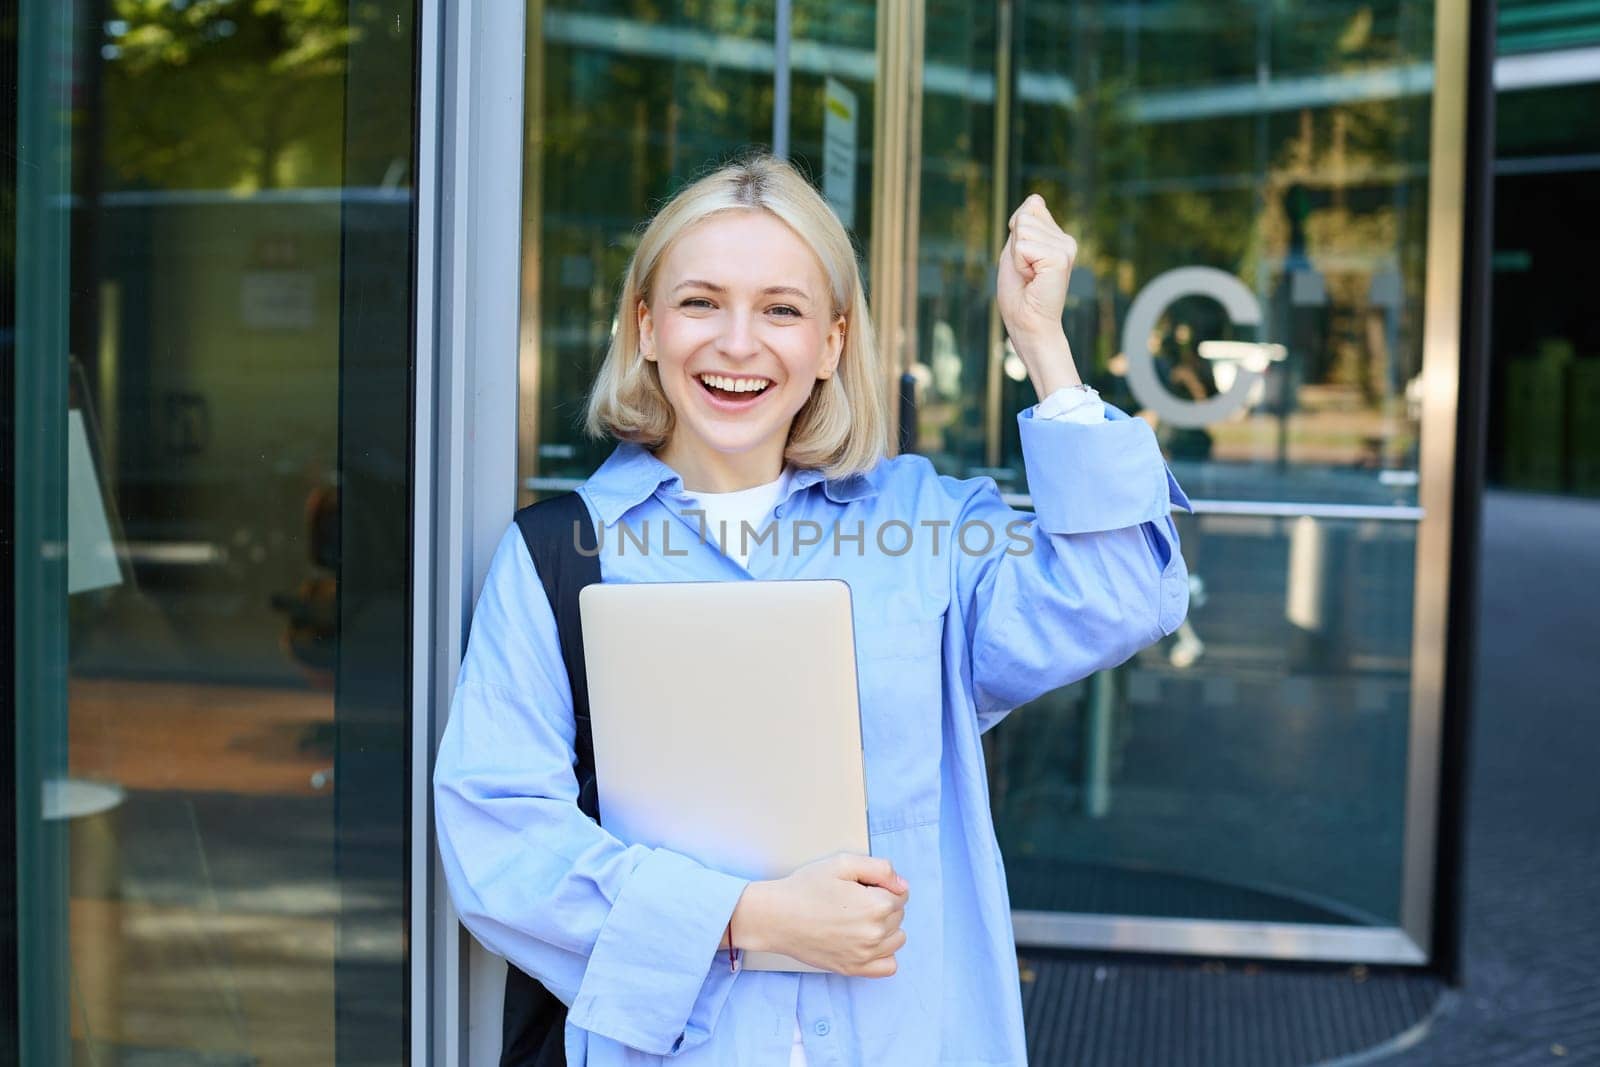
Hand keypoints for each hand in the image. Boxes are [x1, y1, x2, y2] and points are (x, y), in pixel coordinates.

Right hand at [731, 853, 908, 977]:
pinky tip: (866, 942)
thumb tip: (902, 885)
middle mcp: (875, 934)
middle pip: (899, 916)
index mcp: (877, 906)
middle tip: (853, 900)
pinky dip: (883, 954)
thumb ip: (880, 869)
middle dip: (883, 905)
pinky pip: (888, 966)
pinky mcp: (853, 969)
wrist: (776, 917)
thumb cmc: (806, 888)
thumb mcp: (842, 863)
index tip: (861, 886)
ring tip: (858, 919)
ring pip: (897, 939)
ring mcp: (865, 955)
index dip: (882, 886)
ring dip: (886, 928)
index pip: (901, 895)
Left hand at [996, 194, 1081, 393]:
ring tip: (1029, 275)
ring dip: (1016, 255)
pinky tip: (1032, 279)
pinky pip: (1023, 246)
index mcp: (1057, 236)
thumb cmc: (1019, 293)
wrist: (1028, 324)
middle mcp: (1066, 240)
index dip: (1015, 231)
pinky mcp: (1061, 258)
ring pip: (1023, 228)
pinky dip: (1019, 263)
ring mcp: (1066, 248)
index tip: (1022, 259)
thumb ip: (1023, 223)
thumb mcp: (1015, 250)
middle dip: (1014, 245)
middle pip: (1025, 215)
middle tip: (1025, 271)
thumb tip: (1035, 198)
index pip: (1031, 205)